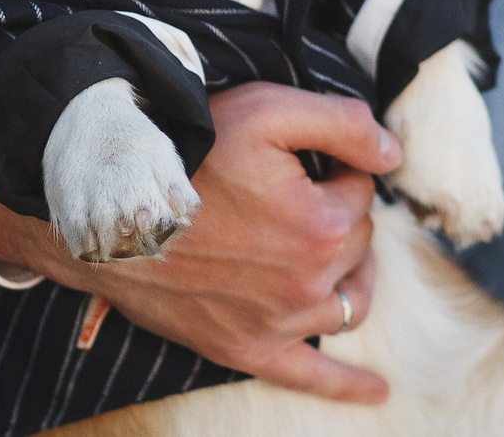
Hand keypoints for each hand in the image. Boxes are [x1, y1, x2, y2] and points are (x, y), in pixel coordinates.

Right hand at [0, 82, 400, 403]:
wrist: (110, 208)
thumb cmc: (185, 153)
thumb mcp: (265, 110)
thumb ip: (342, 122)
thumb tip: (393, 155)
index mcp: (324, 224)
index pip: (361, 191)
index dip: (333, 167)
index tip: (295, 159)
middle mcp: (310, 282)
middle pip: (356, 245)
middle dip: (336, 214)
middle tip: (290, 191)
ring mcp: (280, 322)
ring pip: (346, 302)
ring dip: (349, 277)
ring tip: (332, 255)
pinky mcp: (247, 348)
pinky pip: (309, 376)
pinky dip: (346, 386)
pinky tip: (377, 392)